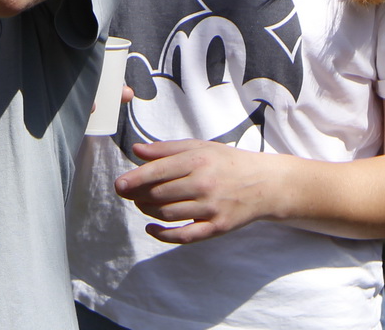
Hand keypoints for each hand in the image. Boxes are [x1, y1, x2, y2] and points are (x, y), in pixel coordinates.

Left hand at [114, 139, 289, 243]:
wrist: (265, 184)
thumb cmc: (228, 162)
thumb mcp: (200, 147)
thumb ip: (166, 149)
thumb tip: (137, 150)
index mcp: (198, 160)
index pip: (159, 171)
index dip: (135, 179)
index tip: (119, 184)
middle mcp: (203, 184)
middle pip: (159, 194)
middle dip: (139, 195)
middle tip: (129, 193)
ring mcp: (210, 208)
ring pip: (168, 213)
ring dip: (148, 211)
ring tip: (142, 204)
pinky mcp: (216, 227)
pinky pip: (184, 236)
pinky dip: (163, 235)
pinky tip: (151, 228)